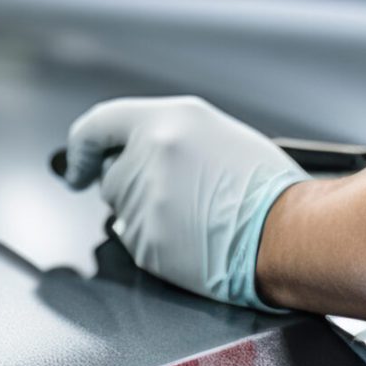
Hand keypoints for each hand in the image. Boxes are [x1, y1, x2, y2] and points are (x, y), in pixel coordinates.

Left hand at [62, 96, 308, 311]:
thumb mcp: (216, 136)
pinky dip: (158, 244)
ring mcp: (147, 201)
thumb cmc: (266, 187)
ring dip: (148, 217)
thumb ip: (167, 139)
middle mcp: (151, 155)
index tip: (75, 166)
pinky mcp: (149, 242)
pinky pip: (136, 243)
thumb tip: (134, 156)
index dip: (80, 149)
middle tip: (179, 198)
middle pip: (112, 179)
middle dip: (134, 189)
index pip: (99, 126)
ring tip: (195, 218)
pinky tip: (193, 238)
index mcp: (168, 121)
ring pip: (123, 214)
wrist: (289, 231)